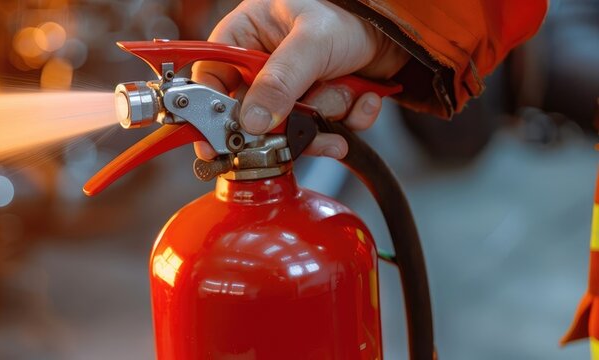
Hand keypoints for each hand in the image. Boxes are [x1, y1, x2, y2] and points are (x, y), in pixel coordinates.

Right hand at [192, 0, 409, 159]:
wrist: (402, 29)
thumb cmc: (351, 13)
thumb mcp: (311, 42)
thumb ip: (280, 81)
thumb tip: (251, 121)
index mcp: (245, 36)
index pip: (211, 80)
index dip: (209, 112)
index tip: (215, 142)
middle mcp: (264, 65)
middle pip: (252, 114)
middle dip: (286, 120)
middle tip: (302, 121)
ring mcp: (291, 88)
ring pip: (291, 127)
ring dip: (325, 116)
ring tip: (345, 91)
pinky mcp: (318, 104)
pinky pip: (323, 131)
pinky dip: (348, 120)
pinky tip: (361, 98)